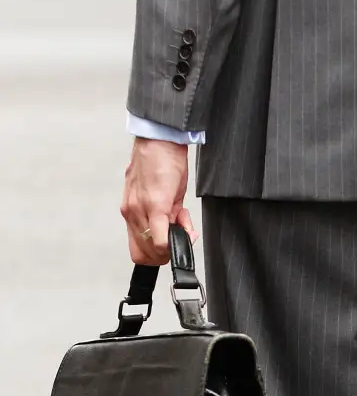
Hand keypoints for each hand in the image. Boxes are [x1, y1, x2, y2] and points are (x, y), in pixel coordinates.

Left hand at [121, 137, 197, 264]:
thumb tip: (177, 234)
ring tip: (184, 224)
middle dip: (166, 254)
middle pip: (144, 255)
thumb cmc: (160, 162)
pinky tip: (186, 225)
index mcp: (131, 211)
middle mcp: (131, 213)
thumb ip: (165, 216)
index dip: (155, 255)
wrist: (160, 139)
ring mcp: (140, 210)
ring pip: (154, 250)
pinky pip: (162, 238)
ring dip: (173, 245)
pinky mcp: (155, 205)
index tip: (170, 246)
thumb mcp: (160, 194)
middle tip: (179, 239)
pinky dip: (176, 240)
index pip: (137, 251)